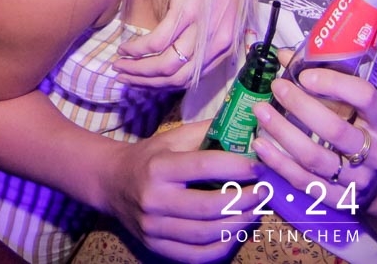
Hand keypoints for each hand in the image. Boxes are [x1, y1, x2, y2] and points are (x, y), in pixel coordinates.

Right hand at [107, 121, 263, 261]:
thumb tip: (246, 127)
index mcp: (159, 168)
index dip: (236, 167)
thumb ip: (207, 132)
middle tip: (264, 191)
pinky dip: (222, 246)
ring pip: (205, 234)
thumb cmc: (149, 157)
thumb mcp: (173, 137)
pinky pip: (196, 255)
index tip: (259, 166)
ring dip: (238, 223)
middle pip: (208, 207)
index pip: (204, 167)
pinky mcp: (156, 246)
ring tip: (256, 210)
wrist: (112, 183)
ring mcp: (153, 228)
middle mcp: (154, 200)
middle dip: (244, 200)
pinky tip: (236, 231)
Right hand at [114, 0, 242, 86]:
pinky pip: (157, 41)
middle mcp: (218, 41)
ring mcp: (203, 27)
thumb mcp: (222, 7)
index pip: (192, 78)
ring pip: (165, 65)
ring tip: (119, 64)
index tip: (144, 80)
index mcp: (227, 42)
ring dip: (137, 70)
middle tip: (124, 75)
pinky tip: (125, 46)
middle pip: (176, 78)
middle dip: (146, 81)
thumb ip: (208, 30)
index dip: (163, 84)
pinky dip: (138, 48)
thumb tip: (183, 45)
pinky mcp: (188, 10)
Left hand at [252, 66, 376, 210]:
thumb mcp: (358, 110)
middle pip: (334, 129)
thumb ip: (326, 83)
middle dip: (300, 106)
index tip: (305, 74)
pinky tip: (260, 145)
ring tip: (260, 111)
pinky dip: (279, 162)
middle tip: (276, 87)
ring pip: (314, 157)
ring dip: (282, 132)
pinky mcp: (336, 199)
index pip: (365, 98)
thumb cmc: (364, 134)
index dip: (335, 84)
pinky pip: (303, 181)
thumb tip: (284, 56)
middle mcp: (372, 151)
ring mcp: (355, 179)